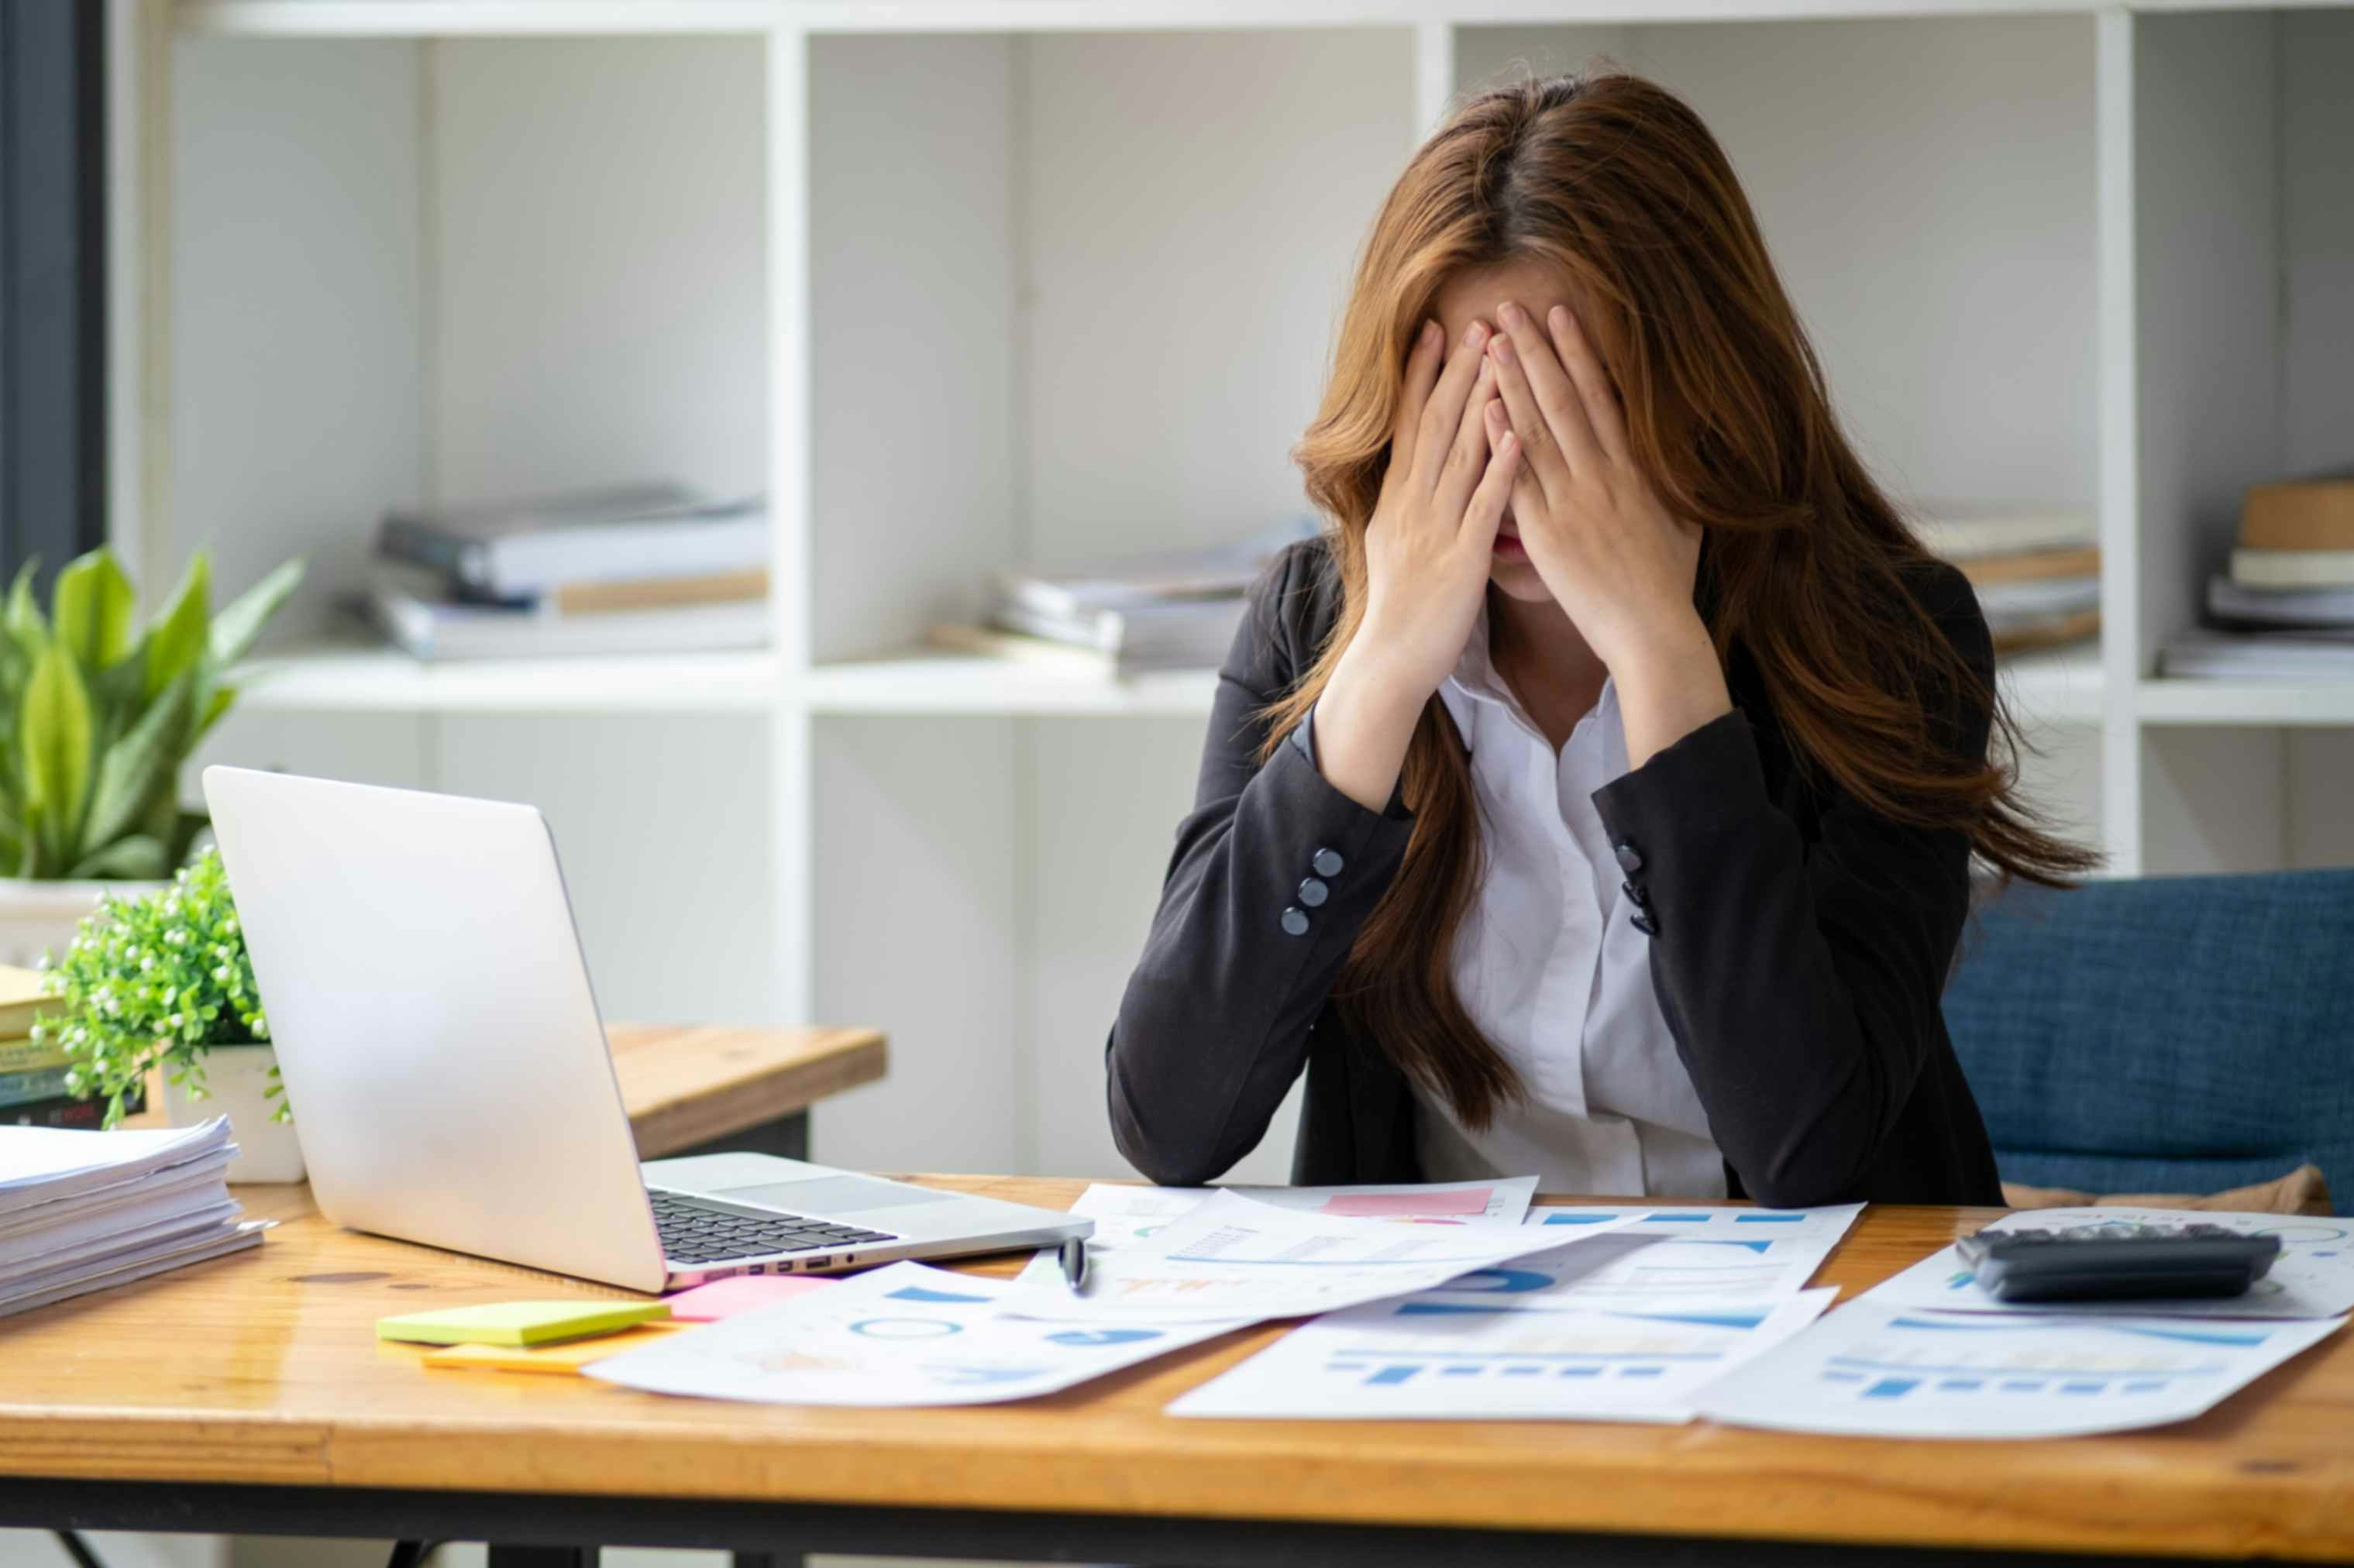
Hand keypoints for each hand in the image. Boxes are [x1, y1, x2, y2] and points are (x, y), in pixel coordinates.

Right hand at [1308, 317, 1521, 812]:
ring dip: (1481, 401)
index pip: (1408, 424)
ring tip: (1501, 355)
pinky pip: (1484, 505)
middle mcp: (1412, 505)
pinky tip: (1517, 433)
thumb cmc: (1397, 609)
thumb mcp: (1390, 546)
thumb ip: (1402, 506)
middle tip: (1480, 323)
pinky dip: (1500, 467)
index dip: (1423, 375)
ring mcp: (1435, 529)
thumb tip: (1406, 474)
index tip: (1438, 331)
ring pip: (1460, 453)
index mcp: (1396, 499)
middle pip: (1435, 425)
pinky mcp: (1460, 558)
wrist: (1388, 662)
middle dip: (1458, 372)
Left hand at [1483, 301, 1703, 673]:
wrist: (1654, 633)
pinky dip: (1503, 440)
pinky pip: (1520, 478)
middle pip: (1565, 398)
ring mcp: (1574, 501)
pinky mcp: (1548, 532)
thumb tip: (1681, 454)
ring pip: (1538, 428)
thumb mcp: (1683, 522)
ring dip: (1513, 381)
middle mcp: (1604, 475)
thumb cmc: (1669, 585)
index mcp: (1634, 469)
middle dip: (1537, 350)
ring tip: (1491, 341)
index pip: (1602, 396)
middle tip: (1510, 308)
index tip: (1560, 316)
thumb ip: (1673, 483)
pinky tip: (1485, 408)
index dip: (1578, 353)